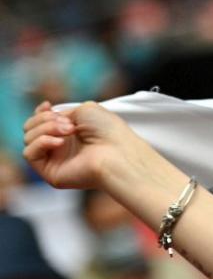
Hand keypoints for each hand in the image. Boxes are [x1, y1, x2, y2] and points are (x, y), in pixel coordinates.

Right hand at [21, 100, 143, 191]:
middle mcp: (61, 148)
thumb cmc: (108, 131)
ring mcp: (55, 161)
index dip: (40, 113)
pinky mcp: (50, 173)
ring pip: (28, 138)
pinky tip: (59, 142)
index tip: (48, 106)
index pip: (41, 122)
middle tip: (69, 124)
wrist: (118, 153)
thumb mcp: (85, 110)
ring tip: (69, 131)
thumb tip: (49, 119)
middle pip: (30, 127)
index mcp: (70, 134)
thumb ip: (63, 112)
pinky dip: (41, 143)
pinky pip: (29, 154)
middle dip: (45, 119)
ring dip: (46, 128)